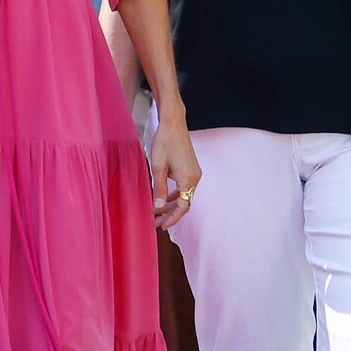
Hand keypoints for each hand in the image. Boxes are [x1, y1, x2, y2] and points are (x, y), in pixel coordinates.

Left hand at [149, 111, 200, 230]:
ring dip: (171, 204)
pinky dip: (175, 194)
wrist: (173, 124)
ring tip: (157, 212)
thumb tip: (158, 207)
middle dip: (169, 214)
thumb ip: (159, 188)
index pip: (182, 207)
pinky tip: (163, 198)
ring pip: (184, 195)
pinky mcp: (191, 168)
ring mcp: (195, 173)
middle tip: (155, 221)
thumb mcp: (158, 167)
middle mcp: (195, 178)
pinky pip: (184, 187)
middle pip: (184, 203)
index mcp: (188, 179)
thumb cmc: (164, 142)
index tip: (161, 226)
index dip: (172, 218)